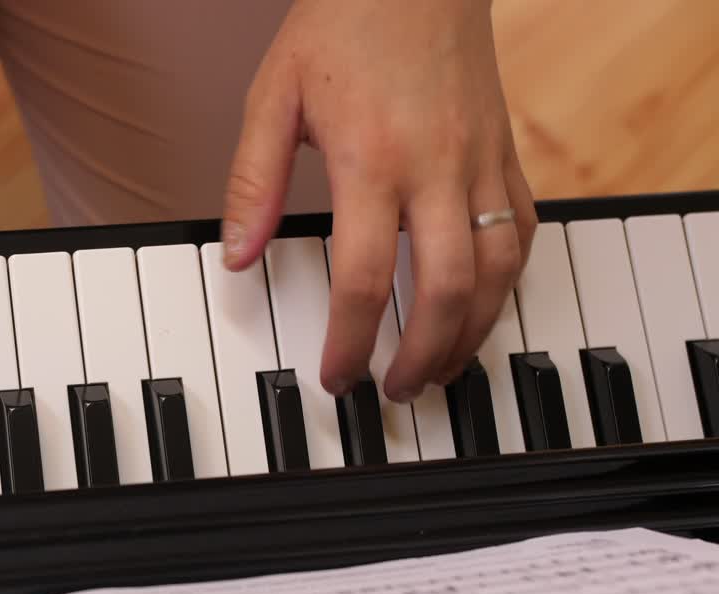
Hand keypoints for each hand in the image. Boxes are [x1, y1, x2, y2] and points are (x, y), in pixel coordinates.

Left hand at [220, 0, 536, 401]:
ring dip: (473, 332)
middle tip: (395, 391)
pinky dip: (508, 280)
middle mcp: (435, 168)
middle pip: (445, 291)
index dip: (349, 342)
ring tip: (441, 368)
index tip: (335, 377)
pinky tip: (482, 304)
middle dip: (422, 357)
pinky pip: (522, 229)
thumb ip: (253, 181)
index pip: (361, 278)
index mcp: (370, 160)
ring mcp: (480, 161)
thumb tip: (235, 256)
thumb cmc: (343, 25)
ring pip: (499, 271)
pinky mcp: (506, 152)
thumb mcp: (273, 96)